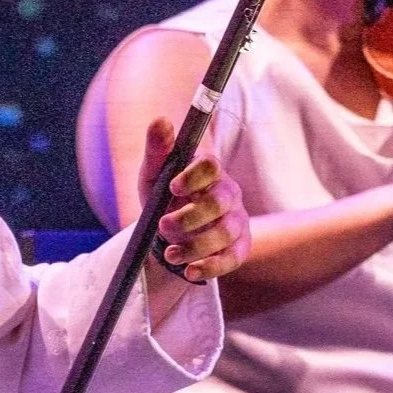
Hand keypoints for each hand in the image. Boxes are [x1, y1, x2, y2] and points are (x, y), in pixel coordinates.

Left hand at [137, 117, 250, 281]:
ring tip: (170, 254)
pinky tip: (190, 272)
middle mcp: (228, 194)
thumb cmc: (163, 198)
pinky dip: (211, 268)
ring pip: (225, 233)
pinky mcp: (239, 247)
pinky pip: (233, 258)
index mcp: (209, 172)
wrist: (168, 235)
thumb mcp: (153, 175)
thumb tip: (160, 120)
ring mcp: (237, 221)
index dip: (194, 176)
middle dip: (189, 217)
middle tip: (163, 226)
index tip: (173, 187)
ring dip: (194, 246)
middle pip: (219, 202)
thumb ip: (157, 150)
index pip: (211, 166)